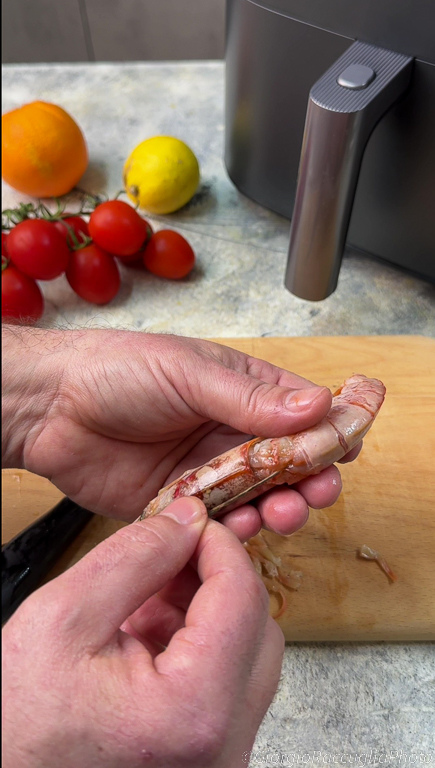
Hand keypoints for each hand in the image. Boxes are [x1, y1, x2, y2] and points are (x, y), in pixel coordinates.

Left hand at [2, 326, 359, 539]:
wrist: (49, 407)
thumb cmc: (116, 370)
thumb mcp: (187, 373)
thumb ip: (249, 397)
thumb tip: (315, 405)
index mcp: (238, 389)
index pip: (299, 410)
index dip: (327, 430)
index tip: (346, 449)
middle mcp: (226, 431)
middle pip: (286, 461)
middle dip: (309, 477)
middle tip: (319, 490)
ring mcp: (204, 470)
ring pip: (258, 496)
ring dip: (278, 506)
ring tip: (283, 511)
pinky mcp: (178, 504)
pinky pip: (218, 523)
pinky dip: (235, 529)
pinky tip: (240, 527)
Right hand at [2, 497, 283, 767]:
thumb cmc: (16, 725)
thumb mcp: (63, 618)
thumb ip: (135, 558)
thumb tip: (186, 520)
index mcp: (193, 711)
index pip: (243, 598)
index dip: (219, 545)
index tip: (193, 521)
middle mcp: (223, 747)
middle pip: (258, 628)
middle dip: (215, 579)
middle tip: (170, 553)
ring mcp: (219, 759)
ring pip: (247, 655)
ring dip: (205, 611)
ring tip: (145, 599)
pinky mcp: (207, 759)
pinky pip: (227, 685)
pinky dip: (196, 646)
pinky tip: (147, 634)